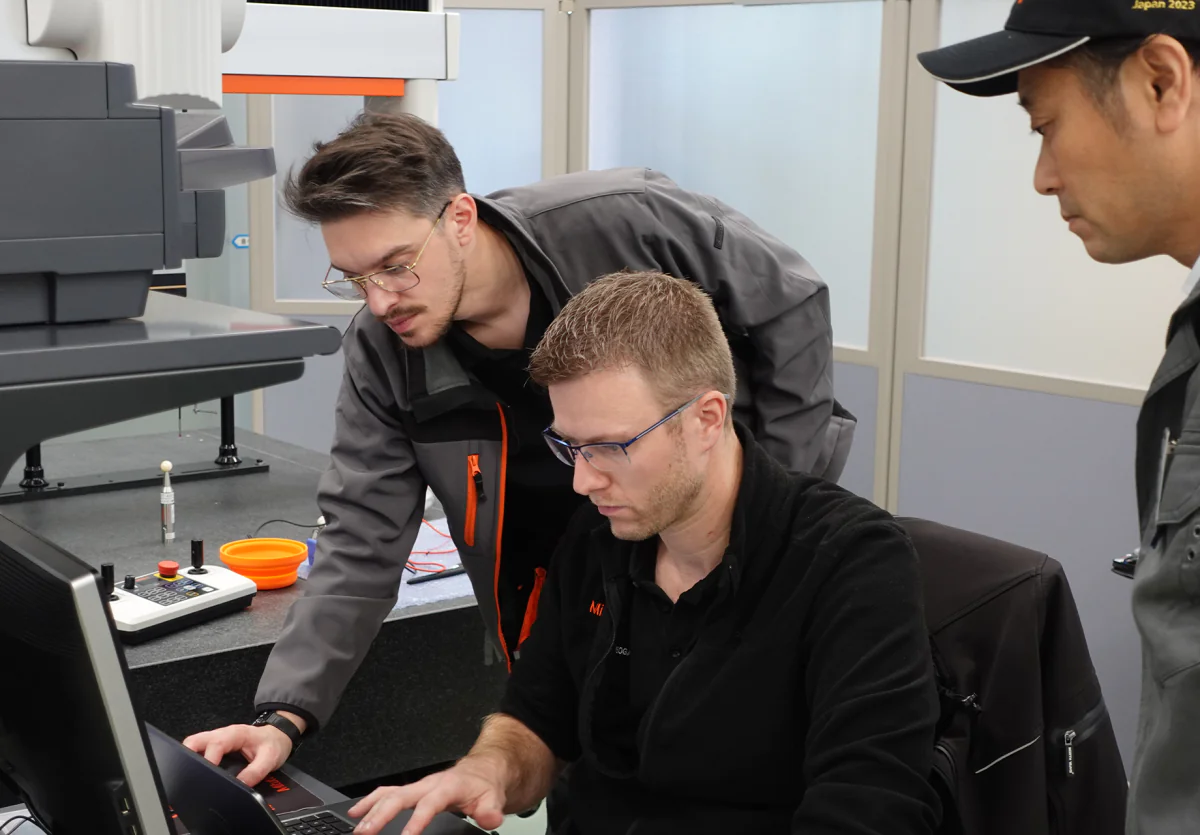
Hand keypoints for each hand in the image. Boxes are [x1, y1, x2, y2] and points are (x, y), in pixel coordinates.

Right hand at [182, 723, 293, 787]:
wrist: (277, 736)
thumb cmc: (272, 743)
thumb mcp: (269, 758)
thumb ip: (255, 772)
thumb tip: (240, 786)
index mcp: (235, 734)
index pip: (216, 743)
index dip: (208, 758)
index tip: (206, 773)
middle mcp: (222, 734)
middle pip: (195, 741)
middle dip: (187, 755)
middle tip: (188, 774)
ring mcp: (216, 739)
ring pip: (194, 745)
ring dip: (189, 758)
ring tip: (190, 776)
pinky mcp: (214, 746)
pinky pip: (199, 751)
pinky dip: (194, 760)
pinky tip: (196, 773)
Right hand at [348, 757, 506, 834]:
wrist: (481, 771)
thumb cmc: (482, 785)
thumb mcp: (493, 798)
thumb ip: (490, 810)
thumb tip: (490, 819)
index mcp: (447, 787)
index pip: (428, 805)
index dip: (416, 821)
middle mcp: (428, 784)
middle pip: (399, 797)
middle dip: (380, 814)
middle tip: (365, 832)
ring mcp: (418, 786)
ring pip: (388, 794)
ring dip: (370, 809)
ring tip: (356, 827)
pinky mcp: (412, 790)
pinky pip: (387, 792)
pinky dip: (370, 801)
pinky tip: (357, 812)